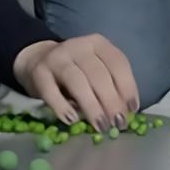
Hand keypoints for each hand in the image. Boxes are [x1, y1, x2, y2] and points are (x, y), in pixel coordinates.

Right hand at [13, 34, 138, 132]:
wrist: (37, 60)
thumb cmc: (76, 70)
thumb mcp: (95, 70)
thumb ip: (109, 86)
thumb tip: (124, 113)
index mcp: (98, 44)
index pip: (117, 63)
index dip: (127, 87)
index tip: (132, 110)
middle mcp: (78, 46)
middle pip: (98, 74)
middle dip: (111, 101)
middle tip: (118, 123)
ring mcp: (57, 57)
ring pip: (77, 81)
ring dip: (92, 106)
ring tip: (100, 126)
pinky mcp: (39, 72)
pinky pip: (51, 91)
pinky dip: (62, 107)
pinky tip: (72, 120)